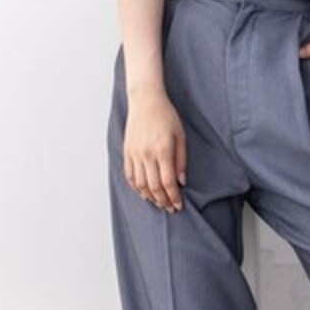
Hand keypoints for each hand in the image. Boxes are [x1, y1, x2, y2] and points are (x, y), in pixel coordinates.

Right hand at [122, 85, 186, 211]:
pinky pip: (130, 175)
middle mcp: (147, 154)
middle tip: (170, 208)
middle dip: (163, 201)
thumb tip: (182, 181)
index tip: (178, 205)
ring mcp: (135, 153)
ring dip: (150, 197)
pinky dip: (136, 187)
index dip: (173, 196)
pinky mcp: (127, 152)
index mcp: (162, 150)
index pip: (168, 182)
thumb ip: (181, 160)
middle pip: (154, 187)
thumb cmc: (166, 116)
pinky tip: (144, 193)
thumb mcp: (180, 136)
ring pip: (140, 184)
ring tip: (159, 202)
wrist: (145, 101)